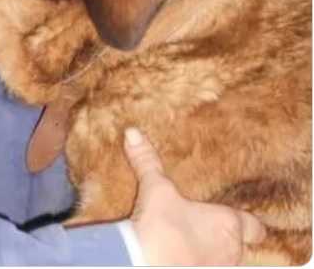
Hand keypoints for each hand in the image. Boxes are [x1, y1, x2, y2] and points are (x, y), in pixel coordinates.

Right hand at [123, 128, 265, 264]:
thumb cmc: (160, 227)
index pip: (255, 228)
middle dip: (226, 238)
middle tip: (208, 229)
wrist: (145, 262)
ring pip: (227, 261)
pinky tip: (184, 259)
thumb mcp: (154, 190)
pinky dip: (199, 264)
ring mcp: (219, 268)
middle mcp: (231, 250)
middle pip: (240, 245)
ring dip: (215, 254)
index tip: (241, 218)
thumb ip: (147, 162)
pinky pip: (209, 268)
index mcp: (228, 224)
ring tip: (195, 245)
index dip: (248, 223)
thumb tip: (134, 133)